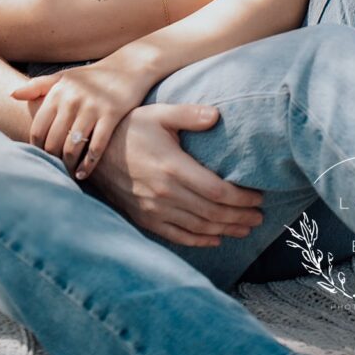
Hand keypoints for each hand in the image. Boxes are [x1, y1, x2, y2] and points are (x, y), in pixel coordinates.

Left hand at [12, 58, 152, 177]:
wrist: (128, 67)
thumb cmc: (91, 77)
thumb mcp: (64, 77)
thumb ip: (37, 86)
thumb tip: (11, 94)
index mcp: (58, 91)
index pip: (38, 129)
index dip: (37, 148)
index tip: (40, 158)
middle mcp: (72, 99)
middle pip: (53, 141)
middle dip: (52, 160)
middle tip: (54, 171)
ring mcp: (92, 107)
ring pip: (73, 147)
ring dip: (69, 165)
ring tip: (68, 174)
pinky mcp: (111, 115)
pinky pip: (97, 147)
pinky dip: (88, 165)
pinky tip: (83, 173)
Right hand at [89, 103, 263, 247]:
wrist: (93, 151)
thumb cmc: (130, 127)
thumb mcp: (159, 114)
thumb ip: (189, 115)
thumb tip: (217, 115)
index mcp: (173, 167)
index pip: (218, 191)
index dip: (242, 198)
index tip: (258, 198)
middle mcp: (166, 193)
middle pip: (213, 213)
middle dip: (241, 217)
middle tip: (260, 217)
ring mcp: (154, 209)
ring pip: (200, 228)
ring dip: (226, 230)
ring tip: (245, 228)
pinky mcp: (145, 219)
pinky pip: (178, 236)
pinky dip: (200, 240)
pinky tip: (215, 238)